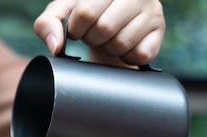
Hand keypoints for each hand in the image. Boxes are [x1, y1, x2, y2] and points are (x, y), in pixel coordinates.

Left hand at [34, 0, 164, 65]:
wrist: (110, 29)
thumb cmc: (83, 20)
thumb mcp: (61, 16)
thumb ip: (47, 25)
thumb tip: (55, 46)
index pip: (85, 13)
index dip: (76, 29)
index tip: (79, 28)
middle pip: (104, 28)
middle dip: (92, 39)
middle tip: (94, 35)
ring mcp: (151, 9)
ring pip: (121, 43)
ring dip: (108, 49)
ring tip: (108, 39)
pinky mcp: (159, 31)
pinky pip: (138, 55)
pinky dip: (125, 57)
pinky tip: (124, 47)